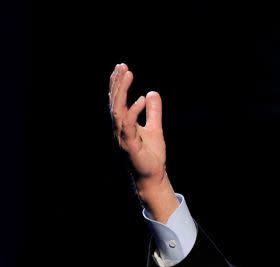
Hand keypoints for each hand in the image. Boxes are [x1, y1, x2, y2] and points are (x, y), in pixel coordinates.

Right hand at [109, 63, 176, 220]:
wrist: (153, 177)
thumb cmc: (150, 156)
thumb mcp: (155, 128)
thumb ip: (153, 112)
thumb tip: (151, 93)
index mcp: (123, 124)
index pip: (117, 100)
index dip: (118, 84)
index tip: (123, 67)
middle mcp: (119, 129)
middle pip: (114, 102)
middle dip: (117, 83)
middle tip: (122, 66)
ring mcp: (122, 137)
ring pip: (118, 111)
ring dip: (122, 92)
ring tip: (127, 76)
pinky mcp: (129, 146)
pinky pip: (128, 126)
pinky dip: (133, 112)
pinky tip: (139, 100)